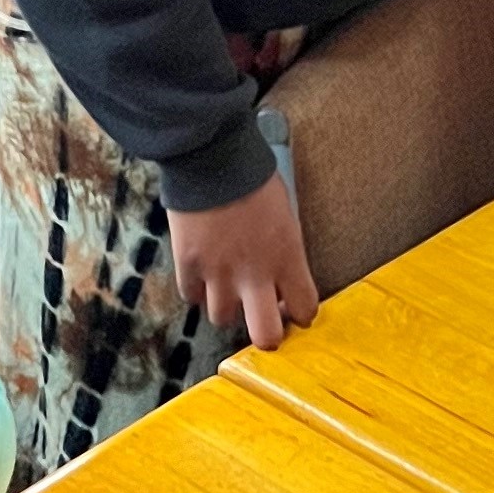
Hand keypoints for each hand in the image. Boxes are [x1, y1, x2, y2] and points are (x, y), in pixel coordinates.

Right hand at [168, 170, 319, 351]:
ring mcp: (219, 273)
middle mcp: (255, 273)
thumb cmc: (253, 178)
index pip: (305, 309)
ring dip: (227, 306)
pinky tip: (204, 272)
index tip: (292, 306)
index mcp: (288, 257)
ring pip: (223, 318)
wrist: (212, 157)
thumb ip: (286, 251)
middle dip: (266, 334)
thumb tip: (281, 276)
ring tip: (228, 286)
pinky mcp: (188, 265)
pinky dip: (198, 289)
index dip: (299, 312)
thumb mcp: (286, 214)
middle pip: (265, 336)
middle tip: (262, 319)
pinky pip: (192, 296)